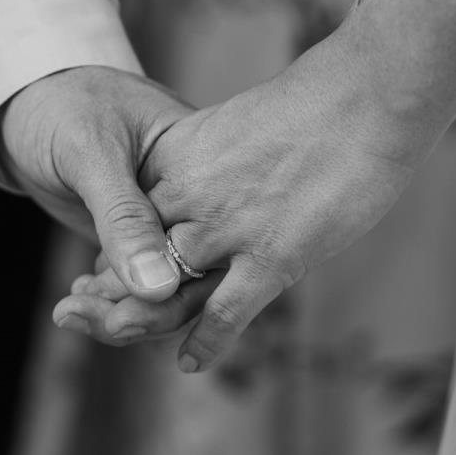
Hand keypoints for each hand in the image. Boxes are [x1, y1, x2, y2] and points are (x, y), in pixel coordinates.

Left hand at [0, 65, 192, 301]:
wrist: (25, 97)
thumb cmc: (62, 106)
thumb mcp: (90, 150)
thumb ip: (122, 216)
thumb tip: (158, 288)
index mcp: (199, 169)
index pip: (210, 245)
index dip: (176, 288)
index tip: (125, 314)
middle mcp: (191, 201)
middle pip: (195, 279)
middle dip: (148, 312)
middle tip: (93, 321)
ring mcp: (163, 222)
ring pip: (166, 288)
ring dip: (122, 310)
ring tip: (71, 310)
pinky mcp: (134, 237)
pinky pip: (139, 283)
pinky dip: (111, 300)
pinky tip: (78, 300)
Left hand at [52, 26, 443, 368]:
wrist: (368, 91)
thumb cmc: (317, 104)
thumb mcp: (238, 126)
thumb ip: (213, 160)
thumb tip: (208, 182)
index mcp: (178, 155)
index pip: (126, 213)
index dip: (112, 247)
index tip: (98, 273)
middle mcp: (191, 193)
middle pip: (134, 256)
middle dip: (108, 289)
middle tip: (87, 314)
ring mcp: (228, 226)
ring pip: (164, 291)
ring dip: (138, 320)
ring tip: (121, 335)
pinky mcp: (271, 255)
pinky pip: (223, 313)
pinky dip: (203, 343)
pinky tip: (189, 362)